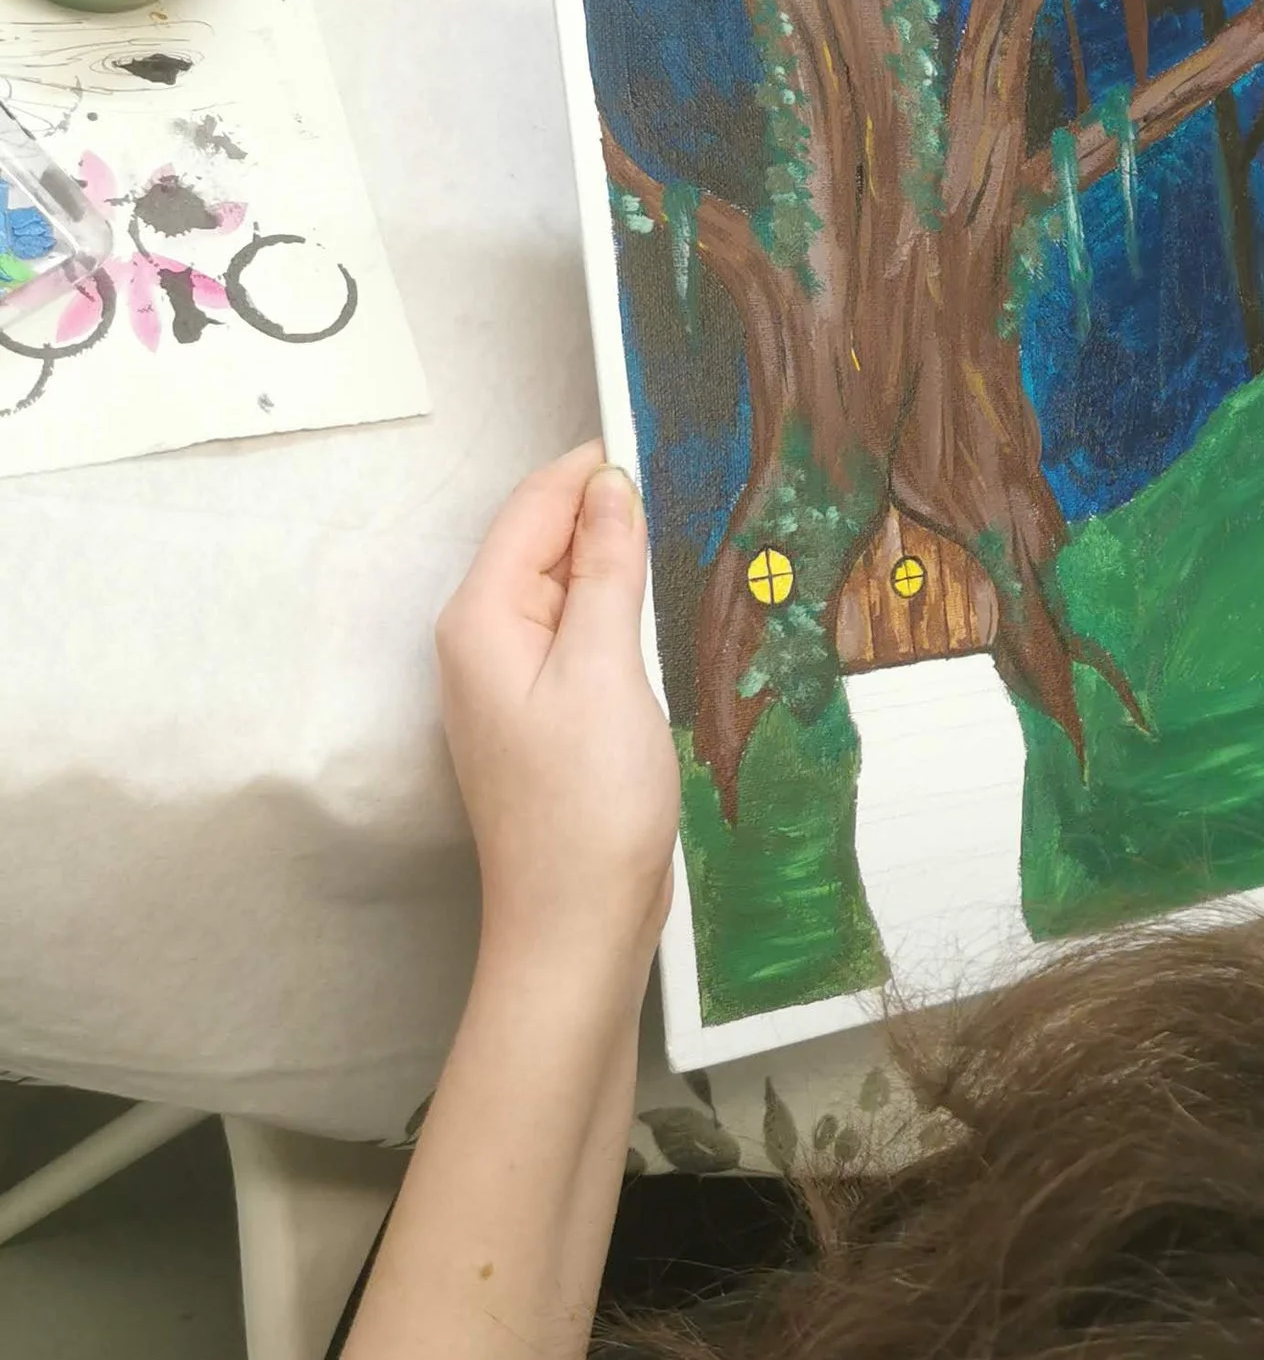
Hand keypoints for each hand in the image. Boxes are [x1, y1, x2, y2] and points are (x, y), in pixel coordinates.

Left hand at [435, 446, 680, 981]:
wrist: (574, 924)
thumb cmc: (585, 809)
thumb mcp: (605, 669)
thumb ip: (605, 570)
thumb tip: (609, 488)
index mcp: (482, 619)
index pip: (533, 507)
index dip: (591, 466)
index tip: (658, 435)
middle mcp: (481, 642)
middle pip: (542, 542)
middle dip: (604, 509)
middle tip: (686, 478)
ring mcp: (507, 682)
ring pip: (562, 588)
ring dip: (613, 561)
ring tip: (680, 535)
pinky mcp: (540, 716)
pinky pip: (573, 635)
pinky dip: (612, 612)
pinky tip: (657, 613)